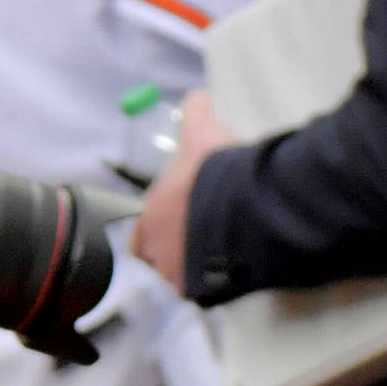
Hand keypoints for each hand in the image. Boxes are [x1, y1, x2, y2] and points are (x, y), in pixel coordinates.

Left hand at [131, 90, 234, 293]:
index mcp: (150, 213)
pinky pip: (207, 290)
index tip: (182, 221)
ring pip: (182, 276)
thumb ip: (197, 113)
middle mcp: (156, 248)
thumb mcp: (204, 132)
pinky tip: (237, 270)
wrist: (243, 204)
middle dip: (177, 250)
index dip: (161, 226)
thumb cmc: (216, 169)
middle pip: (159, 258)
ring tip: (224, 256)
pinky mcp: (203, 290)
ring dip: (197, 268)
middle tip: (204, 240)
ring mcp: (178, 273)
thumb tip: (197, 95)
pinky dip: (219, 282)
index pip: (143, 230)